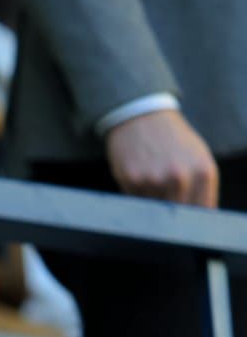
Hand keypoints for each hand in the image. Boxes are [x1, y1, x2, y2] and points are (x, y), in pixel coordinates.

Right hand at [104, 108, 218, 207]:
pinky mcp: (133, 181)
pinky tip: (140, 176)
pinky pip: (137, 201)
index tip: (186, 218)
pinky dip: (138, 195)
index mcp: (203, 172)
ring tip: (153, 182)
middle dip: (172, 213)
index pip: (202, 212)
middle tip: (166, 199)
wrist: (142, 117)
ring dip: (153, 203)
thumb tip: (197, 215)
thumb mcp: (198, 157)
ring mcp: (156, 180)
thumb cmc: (172, 139)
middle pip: (178, 215)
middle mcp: (181, 178)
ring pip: (155, 211)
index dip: (193, 218)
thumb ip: (201, 186)